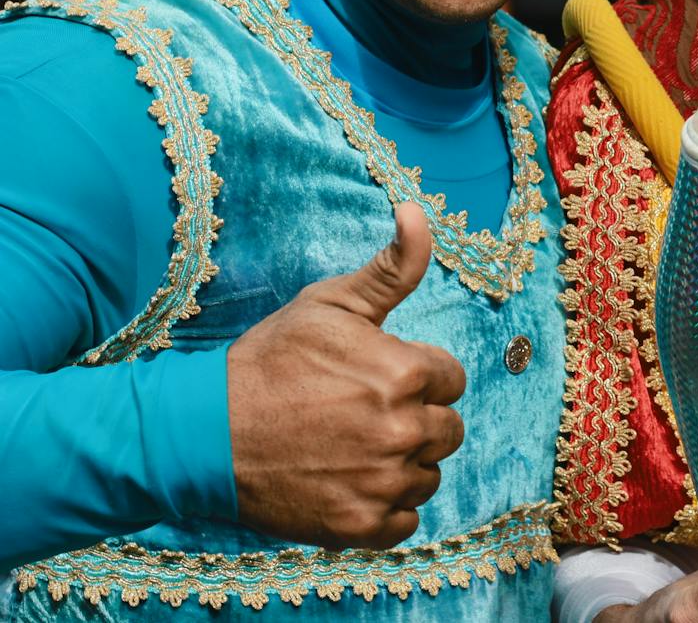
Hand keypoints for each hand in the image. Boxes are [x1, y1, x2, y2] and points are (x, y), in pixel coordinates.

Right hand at [227, 201, 466, 547]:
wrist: (203, 432)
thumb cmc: (269, 361)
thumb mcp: (331, 303)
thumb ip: (392, 266)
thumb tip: (416, 212)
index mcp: (405, 373)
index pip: (451, 379)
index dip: (417, 376)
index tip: (378, 378)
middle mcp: (402, 431)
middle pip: (447, 429)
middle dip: (415, 419)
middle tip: (362, 414)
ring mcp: (381, 483)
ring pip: (427, 475)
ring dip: (402, 464)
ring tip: (352, 447)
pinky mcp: (359, 527)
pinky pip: (406, 521)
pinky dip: (385, 508)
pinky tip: (350, 483)